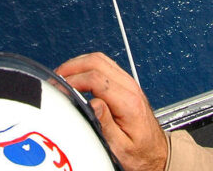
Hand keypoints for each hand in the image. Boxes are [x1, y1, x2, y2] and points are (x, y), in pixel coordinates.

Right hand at [56, 52, 167, 170]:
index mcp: (128, 102)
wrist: (156, 152)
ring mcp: (129, 83)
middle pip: (97, 61)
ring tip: (63, 76)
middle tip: (56, 78)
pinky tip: (77, 76)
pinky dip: (86, 66)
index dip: (73, 80)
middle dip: (72, 67)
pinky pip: (104, 64)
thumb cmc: (140, 153)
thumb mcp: (120, 148)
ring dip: (78, 64)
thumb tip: (92, 104)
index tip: (60, 89)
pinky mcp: (126, 83)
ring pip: (100, 59)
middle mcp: (130, 88)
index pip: (96, 78)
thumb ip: (106, 125)